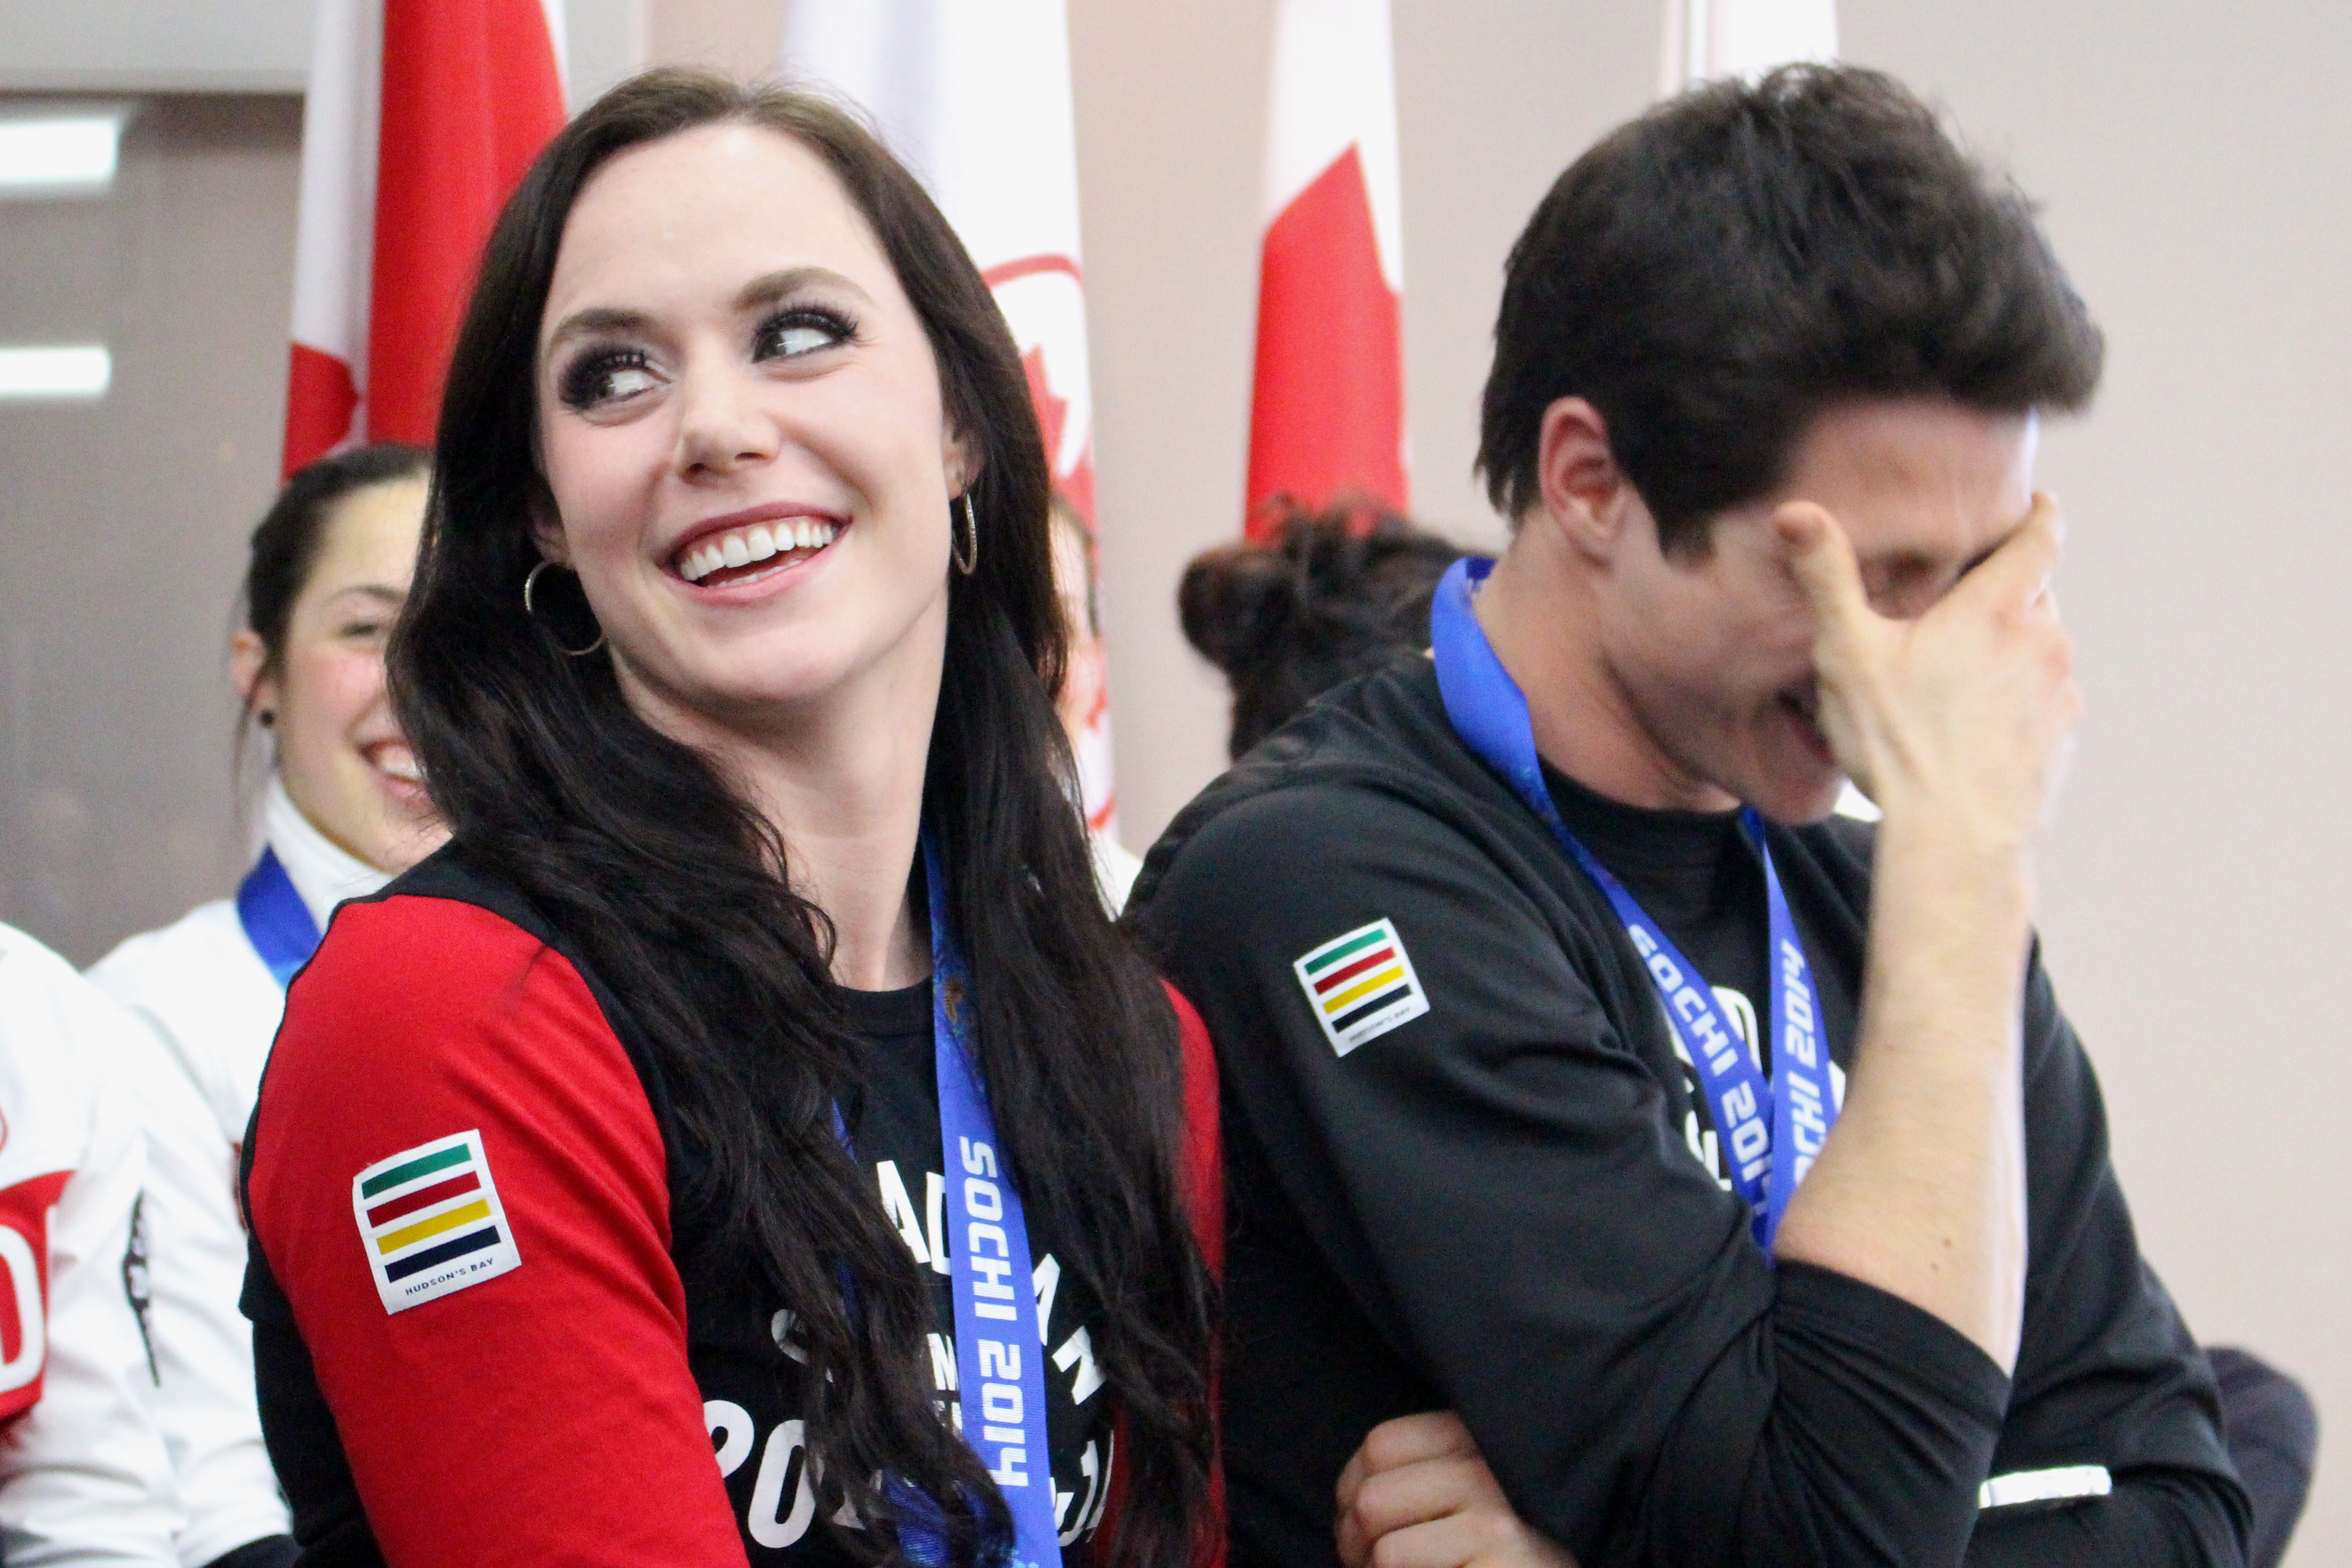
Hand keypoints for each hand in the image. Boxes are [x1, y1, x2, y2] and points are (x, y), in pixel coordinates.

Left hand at [1335, 1412, 1578, 1567]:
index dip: (1350, 1488)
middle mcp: (1488, 1470)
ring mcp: (1496, 1520)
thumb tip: (1349, 1497)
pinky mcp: (1499, 1561)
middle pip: (1372, 1497)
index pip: (1381, 1446)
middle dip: (1353, 1542)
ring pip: (1384, 1548)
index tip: (1354, 1523)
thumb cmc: (1508, 1552)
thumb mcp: (1474, 1494)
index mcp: (1477, 1438)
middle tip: (1364, 1565)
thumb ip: (1428, 1474)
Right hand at [1778, 494, 2080, 848]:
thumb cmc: (1897, 743)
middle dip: (2004, 595)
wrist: (1954, 837)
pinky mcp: (2063, 736)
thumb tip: (1796, 513)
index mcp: (1995, 608)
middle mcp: (2042, 640)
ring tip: (1957, 682)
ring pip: (2040, 649)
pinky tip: (1974, 728)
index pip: (2040, 539)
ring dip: (2009, 651)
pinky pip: (2044, 700)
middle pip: (2034, 595)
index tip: (2038, 505)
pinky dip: (2018, 701)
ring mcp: (2059, 691)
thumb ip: (1827, 578)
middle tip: (1958, 613)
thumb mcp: (1847, 654)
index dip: (2040, 516)